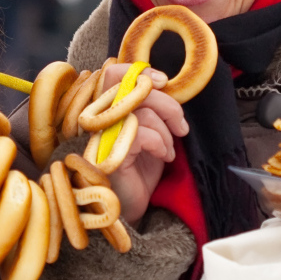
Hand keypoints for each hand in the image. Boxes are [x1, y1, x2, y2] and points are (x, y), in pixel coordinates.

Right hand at [93, 63, 189, 223]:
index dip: (138, 71)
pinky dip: (160, 143)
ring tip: (168, 150)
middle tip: (181, 126)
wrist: (133, 207)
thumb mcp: (149, 132)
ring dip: (166, 132)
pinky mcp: (109, 154)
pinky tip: (162, 156)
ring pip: (144, 113)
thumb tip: (164, 84)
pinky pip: (142, 134)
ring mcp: (101, 136)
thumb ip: (150, 108)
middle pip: (133, 89)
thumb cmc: (141, 169)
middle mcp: (99, 119)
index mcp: (107, 110)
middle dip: (167, 104)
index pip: (113, 73)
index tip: (163, 81)